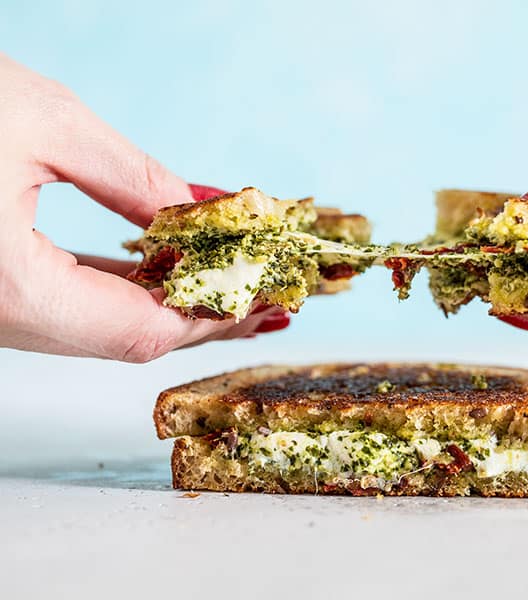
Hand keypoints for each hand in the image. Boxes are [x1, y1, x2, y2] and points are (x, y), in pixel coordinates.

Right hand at [0, 55, 288, 361]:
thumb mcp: (39, 121)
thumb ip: (130, 176)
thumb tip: (198, 209)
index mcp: (10, 291)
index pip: (146, 330)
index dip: (215, 314)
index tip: (266, 293)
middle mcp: (0, 319)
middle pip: (130, 338)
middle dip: (206, 316)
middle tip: (266, 297)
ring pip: (102, 325)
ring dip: (173, 305)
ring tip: (234, 285)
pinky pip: (71, 303)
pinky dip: (127, 290)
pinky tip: (167, 270)